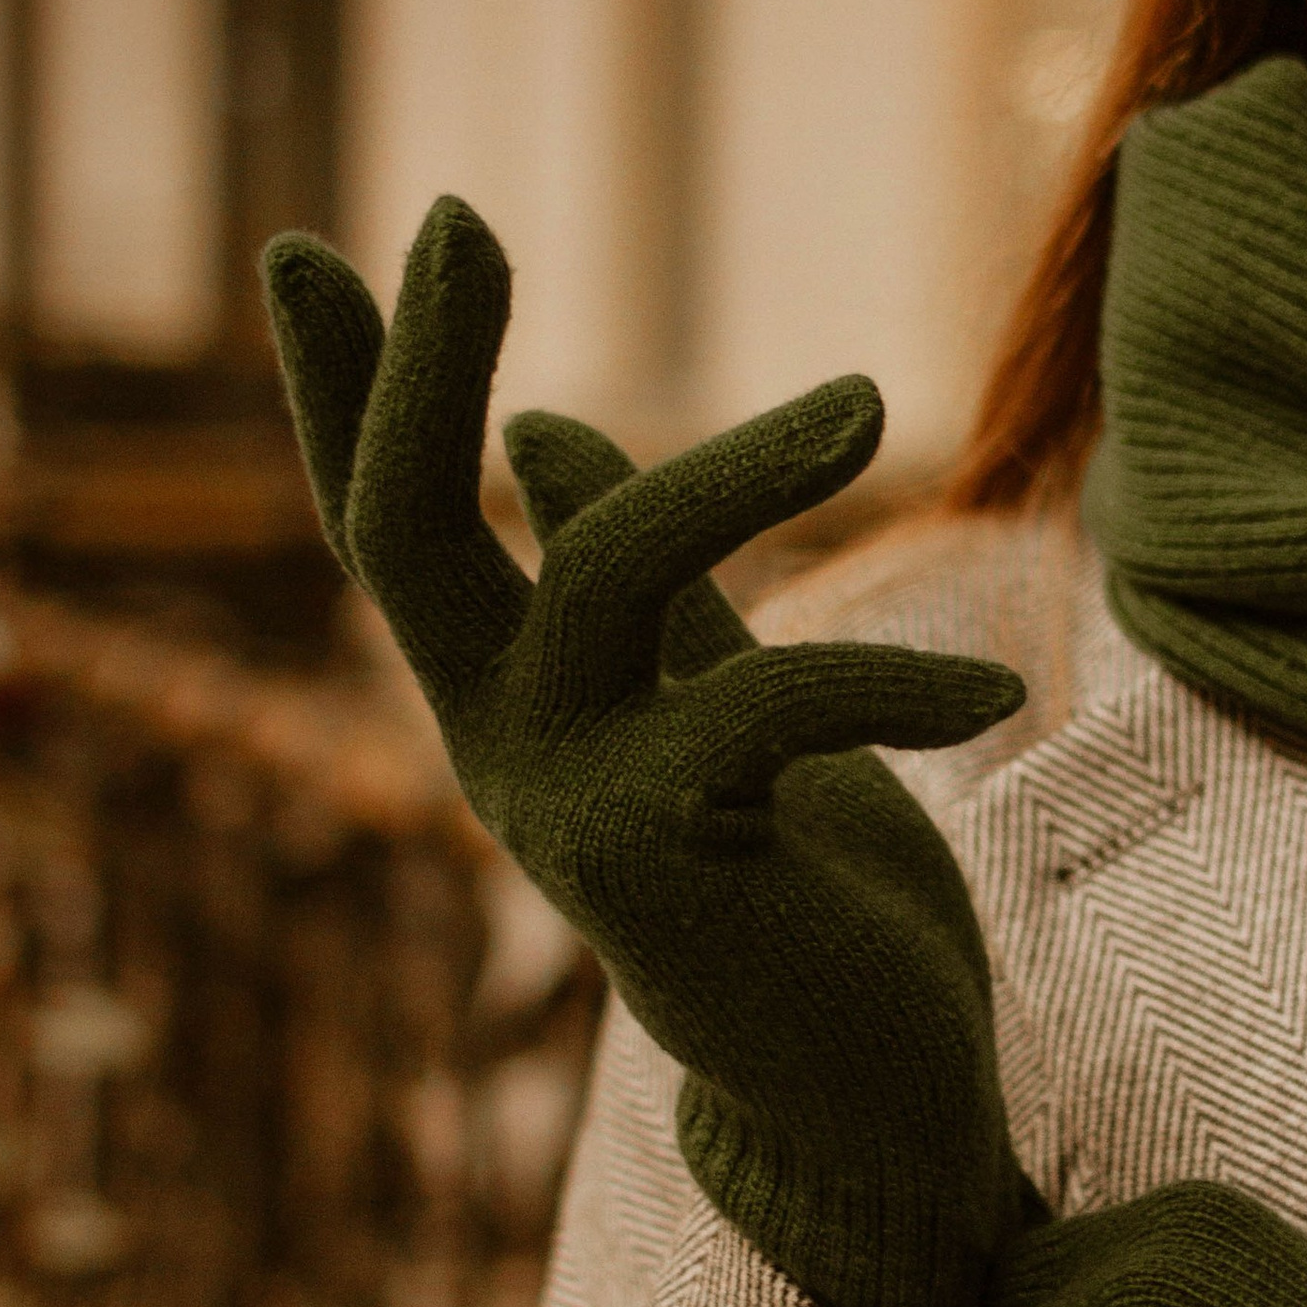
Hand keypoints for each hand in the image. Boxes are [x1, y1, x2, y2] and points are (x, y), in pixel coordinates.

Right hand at [263, 197, 1028, 1306]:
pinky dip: (890, 681)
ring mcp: (572, 808)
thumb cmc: (796, 890)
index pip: (397, 520)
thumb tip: (556, 439)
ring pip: (599, 568)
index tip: (311, 247)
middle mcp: (501, 746)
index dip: (349, 391)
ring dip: (732, 467)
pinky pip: (772, 706)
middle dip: (421, 375)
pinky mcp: (676, 866)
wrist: (866, 1087)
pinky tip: (995, 699)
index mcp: (508, 697)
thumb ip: (652, 588)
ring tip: (863, 401)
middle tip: (454, 219)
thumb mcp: (705, 698)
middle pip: (408, 533)